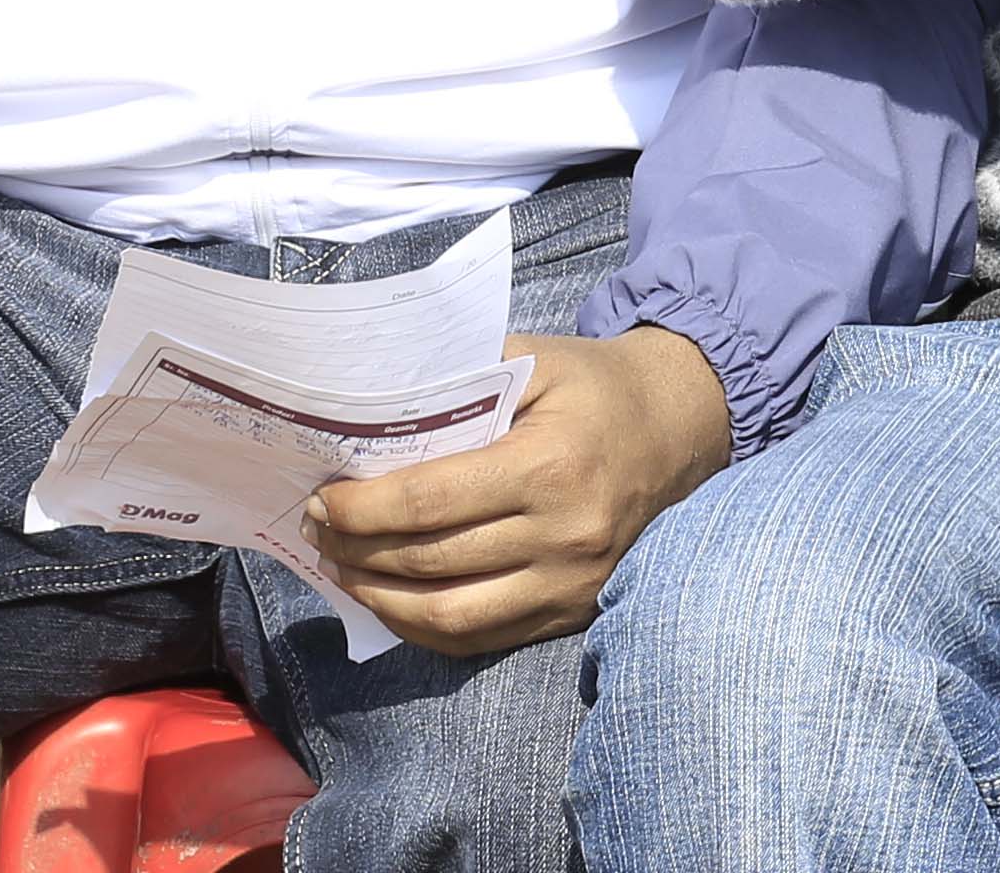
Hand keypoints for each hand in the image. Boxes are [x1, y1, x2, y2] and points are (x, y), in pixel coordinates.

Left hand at [298, 326, 733, 655]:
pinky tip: (391, 601)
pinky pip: (481, 640)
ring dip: (379, 598)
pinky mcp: (573, 612)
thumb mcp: (537, 359)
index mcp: (548, 465)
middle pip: (429, 562)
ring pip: (448, 617)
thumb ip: (460, 378)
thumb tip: (368, 406)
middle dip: (356, 549)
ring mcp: (570, 584)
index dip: (361, 508)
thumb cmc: (595, 387)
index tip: (322, 498)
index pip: (428, 501)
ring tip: (342, 568)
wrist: (682, 428)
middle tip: (317, 528)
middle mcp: (562, 535)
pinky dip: (424, 628)